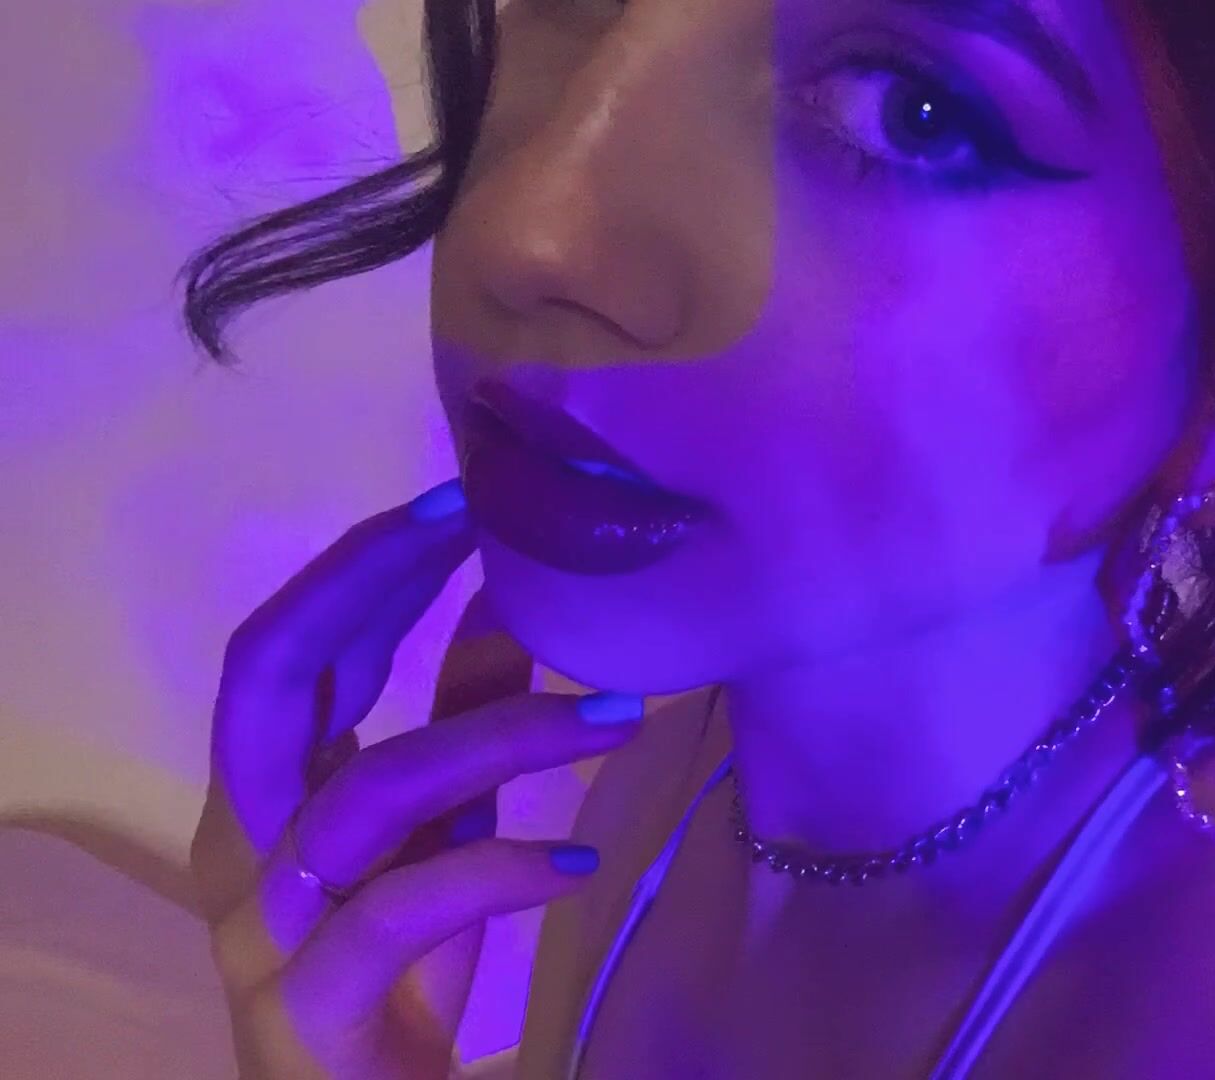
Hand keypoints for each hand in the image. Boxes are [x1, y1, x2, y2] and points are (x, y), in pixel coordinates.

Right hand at [190, 482, 648, 1078]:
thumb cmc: (400, 967)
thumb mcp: (441, 828)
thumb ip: (459, 720)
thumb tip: (508, 593)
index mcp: (263, 792)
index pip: (288, 648)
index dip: (365, 564)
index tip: (464, 493)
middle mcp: (240, 846)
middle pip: (270, 683)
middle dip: (370, 587)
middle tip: (477, 525)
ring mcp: (265, 929)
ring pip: (368, 794)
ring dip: (502, 737)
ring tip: (620, 717)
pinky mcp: (311, 1007)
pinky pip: (404, 911)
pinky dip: (498, 873)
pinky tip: (576, 865)